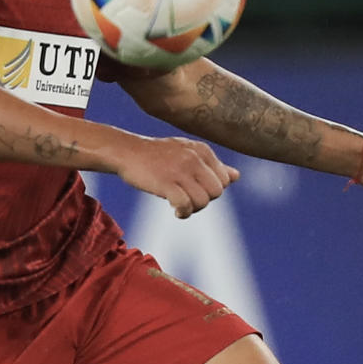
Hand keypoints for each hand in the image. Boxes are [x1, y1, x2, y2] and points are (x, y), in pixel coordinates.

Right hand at [110, 134, 238, 218]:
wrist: (126, 151)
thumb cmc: (156, 155)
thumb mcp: (187, 154)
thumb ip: (212, 166)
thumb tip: (236, 177)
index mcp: (202, 150)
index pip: (224, 180)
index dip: (211, 190)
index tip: (195, 191)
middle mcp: (194, 158)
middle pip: (216, 192)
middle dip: (204, 201)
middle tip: (188, 200)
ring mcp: (181, 170)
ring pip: (203, 201)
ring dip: (193, 209)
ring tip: (180, 206)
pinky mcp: (166, 183)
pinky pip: (185, 205)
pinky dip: (183, 213)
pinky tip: (175, 212)